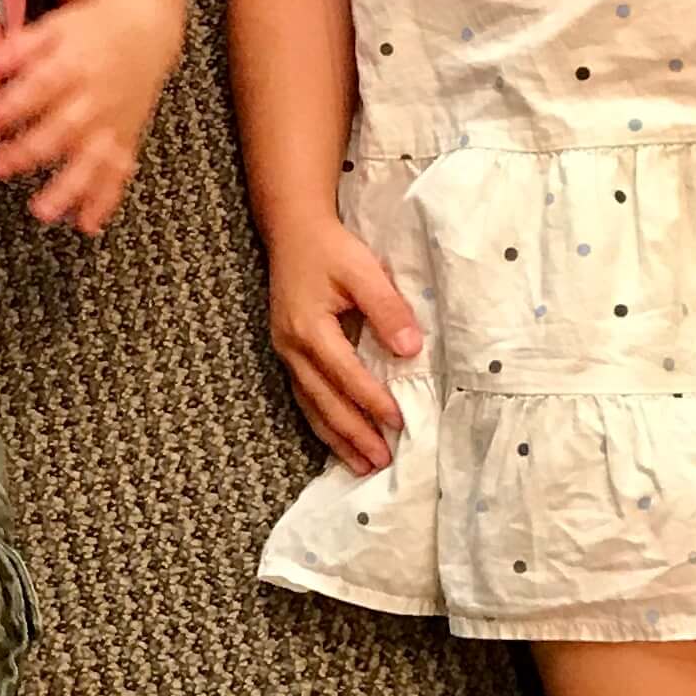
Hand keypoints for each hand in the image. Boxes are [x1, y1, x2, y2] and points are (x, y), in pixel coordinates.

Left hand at [0, 0, 178, 234]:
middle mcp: (94, 99)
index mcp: (73, 65)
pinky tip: (87, 224)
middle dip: (31, 151)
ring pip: (91, 160)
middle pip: (63, 129)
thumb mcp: (52, 29)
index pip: (41, 86)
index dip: (13, 104)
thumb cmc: (90, 32)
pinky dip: (105, 201)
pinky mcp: (124, 141)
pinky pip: (116, 174)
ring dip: (68, 187)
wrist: (145, 32)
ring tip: (43, 211)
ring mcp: (111, 124)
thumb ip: (15, 48)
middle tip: (0, 167)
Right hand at [265, 211, 421, 474]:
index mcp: (309, 328)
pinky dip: (321, 423)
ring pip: (311, 406)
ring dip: (337, 439)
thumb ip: (387, 309)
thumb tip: (411, 351)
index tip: (399, 423)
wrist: (292, 230)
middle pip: (324, 402)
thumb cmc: (329, 248)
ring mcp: (285, 353)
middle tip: (380, 463)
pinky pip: (304, 398)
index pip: (346, 375)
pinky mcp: (288, 353)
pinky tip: (337, 440)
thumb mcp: (362, 270)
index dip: (372, 401)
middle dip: (353, 435)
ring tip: (362, 465)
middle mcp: (292, 347)